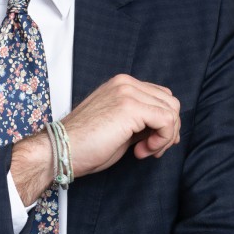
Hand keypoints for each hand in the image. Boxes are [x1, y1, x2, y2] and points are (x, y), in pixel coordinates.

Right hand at [11, 74, 180, 204]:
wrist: (61, 151)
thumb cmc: (84, 144)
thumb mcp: (119, 127)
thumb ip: (140, 121)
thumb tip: (166, 129)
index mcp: (122, 84)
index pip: (161, 97)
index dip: (163, 123)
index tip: (150, 143)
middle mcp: (126, 83)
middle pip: (171, 103)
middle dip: (168, 130)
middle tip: (150, 149)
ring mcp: (128, 92)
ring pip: (172, 112)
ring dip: (165, 137)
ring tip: (144, 150)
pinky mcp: (131, 107)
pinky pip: (167, 121)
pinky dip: (162, 140)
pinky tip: (142, 150)